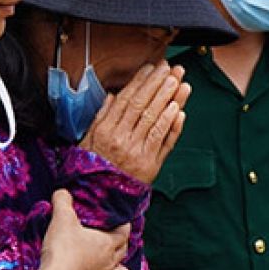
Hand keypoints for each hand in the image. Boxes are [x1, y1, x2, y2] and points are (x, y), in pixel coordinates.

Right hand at [41, 189, 130, 269]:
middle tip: (114, 241)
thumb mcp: (61, 218)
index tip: (121, 223)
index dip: (123, 227)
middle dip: (121, 246)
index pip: (124, 233)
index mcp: (107, 243)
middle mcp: (109, 262)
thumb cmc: (62, 249)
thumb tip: (62, 192)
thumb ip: (63, 202)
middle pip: (124, 252)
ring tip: (111, 266)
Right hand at [80, 62, 189, 183]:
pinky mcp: (151, 166)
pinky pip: (163, 142)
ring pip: (156, 121)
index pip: (127, 100)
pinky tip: (180, 110)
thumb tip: (113, 95)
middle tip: (172, 69)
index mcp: (106, 131)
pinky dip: (172, 126)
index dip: (141, 82)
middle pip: (144, 107)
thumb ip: (101, 116)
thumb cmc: (93, 168)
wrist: (99, 201)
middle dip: (159, 85)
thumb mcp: (87, 141)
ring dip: (170, 100)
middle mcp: (122, 140)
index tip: (152, 68)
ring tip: (181, 83)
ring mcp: (138, 153)